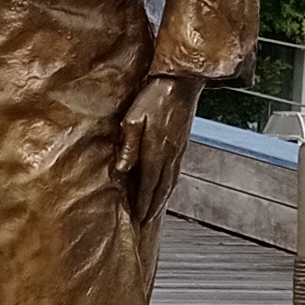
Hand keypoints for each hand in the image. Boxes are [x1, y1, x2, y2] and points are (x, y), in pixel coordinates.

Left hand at [117, 71, 203, 225]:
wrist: (180, 82)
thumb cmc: (153, 97)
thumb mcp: (132, 118)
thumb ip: (128, 145)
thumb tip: (122, 170)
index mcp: (157, 150)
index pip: (148, 183)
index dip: (143, 202)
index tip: (138, 217)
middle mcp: (170, 154)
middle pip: (161, 188)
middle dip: (152, 207)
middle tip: (145, 222)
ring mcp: (179, 150)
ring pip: (170, 181)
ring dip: (162, 199)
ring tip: (154, 212)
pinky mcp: (182, 144)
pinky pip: (175, 171)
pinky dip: (170, 185)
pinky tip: (165, 188)